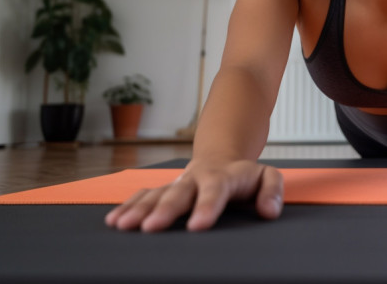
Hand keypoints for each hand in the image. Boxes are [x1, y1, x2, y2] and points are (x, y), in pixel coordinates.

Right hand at [104, 160, 282, 231]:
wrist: (222, 158)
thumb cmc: (245, 176)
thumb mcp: (267, 177)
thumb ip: (272, 191)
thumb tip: (270, 211)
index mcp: (223, 176)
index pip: (215, 190)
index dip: (206, 206)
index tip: (197, 226)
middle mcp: (196, 178)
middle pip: (179, 192)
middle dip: (164, 209)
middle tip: (151, 227)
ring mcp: (178, 183)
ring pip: (157, 193)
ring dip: (139, 209)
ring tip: (124, 226)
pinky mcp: (164, 189)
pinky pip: (144, 195)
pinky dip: (129, 206)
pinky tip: (114, 221)